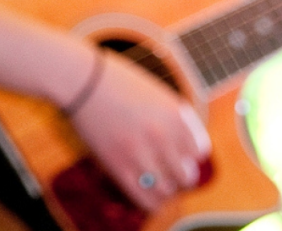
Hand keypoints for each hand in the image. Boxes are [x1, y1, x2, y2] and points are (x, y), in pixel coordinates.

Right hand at [66, 51, 210, 210]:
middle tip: (168, 171)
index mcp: (176, 113)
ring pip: (168, 190)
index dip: (189, 155)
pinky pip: (145, 198)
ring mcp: (141, 152)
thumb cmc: (118, 82)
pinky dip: (150, 201)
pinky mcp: (119, 166)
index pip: (199, 151)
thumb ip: (174, 119)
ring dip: (164, 189)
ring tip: (155, 181)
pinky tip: (146, 192)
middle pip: (187, 174)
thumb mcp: (156, 94)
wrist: (82, 79)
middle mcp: (163, 134)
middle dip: (179, 176)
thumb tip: (187, 148)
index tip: (179, 154)